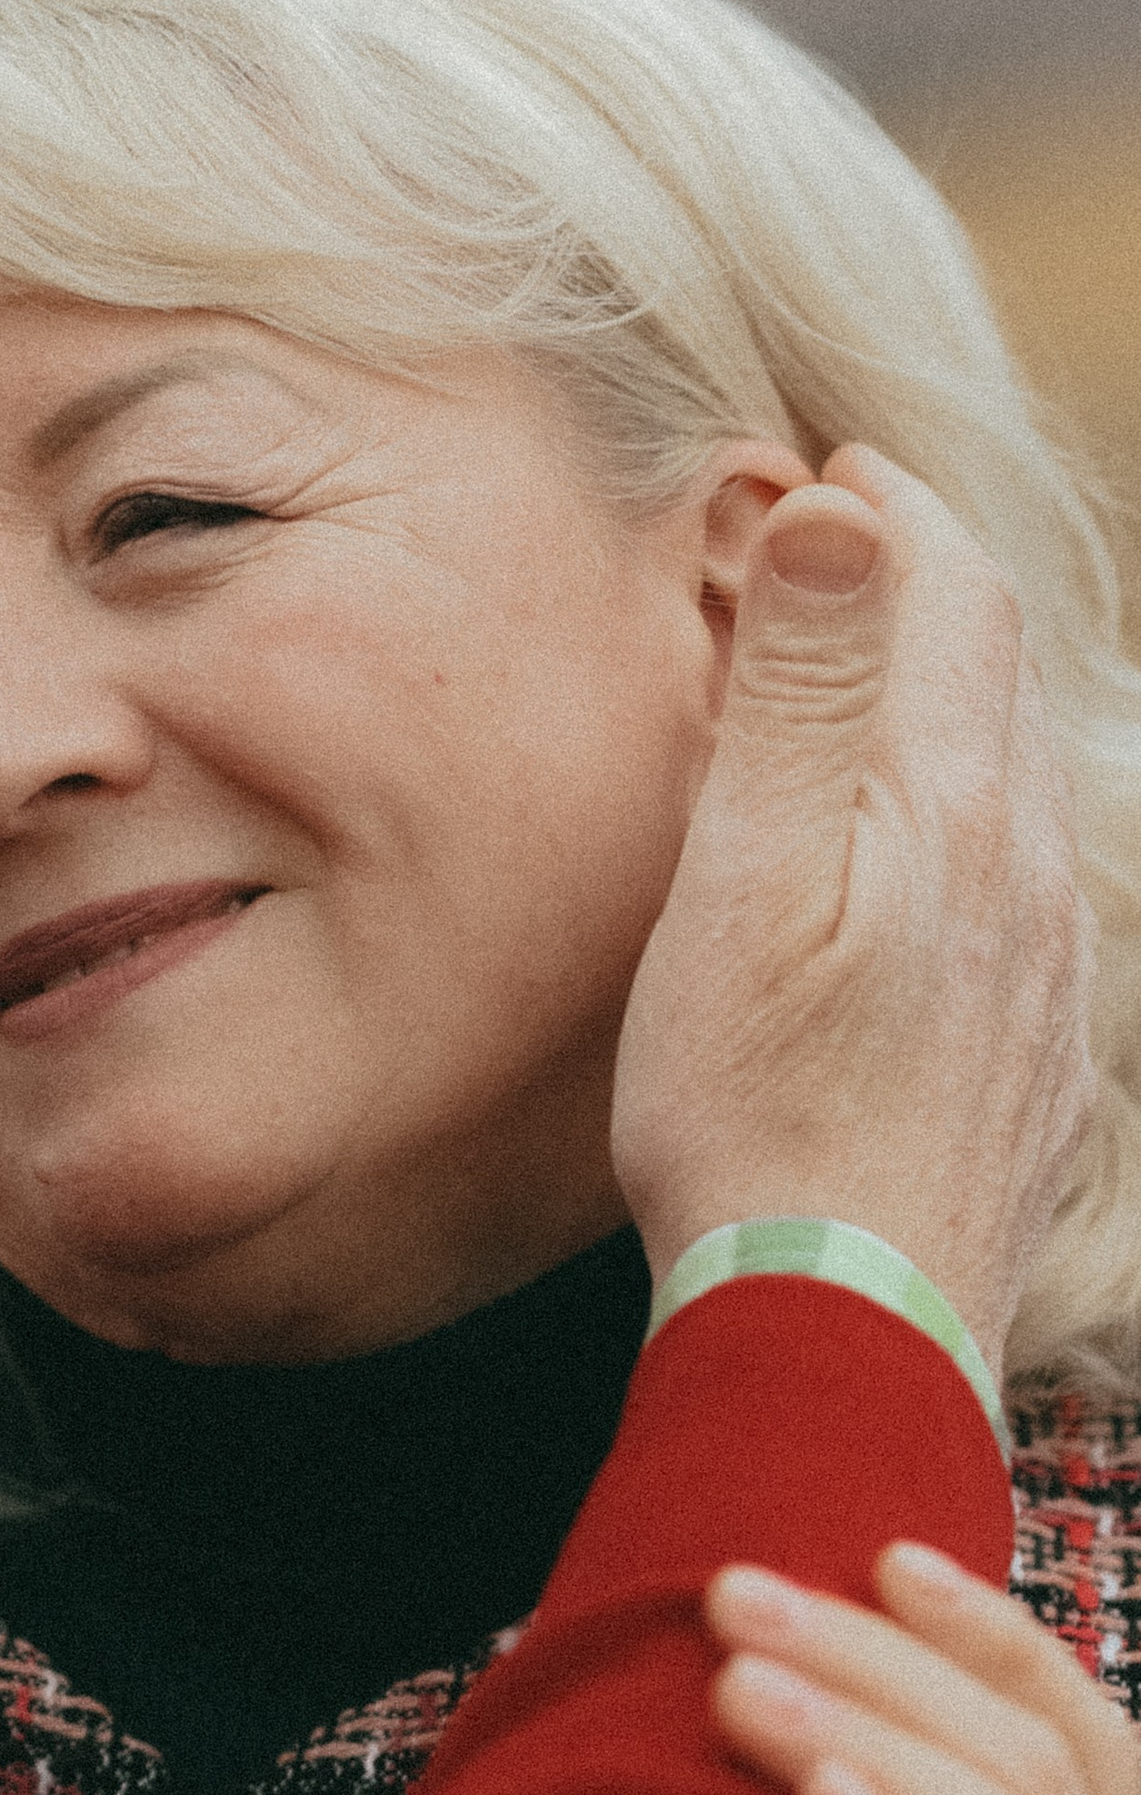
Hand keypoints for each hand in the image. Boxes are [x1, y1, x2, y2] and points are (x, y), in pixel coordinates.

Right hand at [613, 447, 1094, 1378]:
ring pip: (1018, 789)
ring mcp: (1048, 976)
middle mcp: (1029, 876)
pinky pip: (1024, 902)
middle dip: (926, 590)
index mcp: (951, 807)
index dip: (890, 514)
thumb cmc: (753, 1112)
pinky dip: (969, 834)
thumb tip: (841, 512)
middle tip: (845, 549)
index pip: (949, 594)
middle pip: (994, 679)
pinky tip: (925, 877)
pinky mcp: (1037, 1063)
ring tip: (874, 688)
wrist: (846, 1324)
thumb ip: (800, 691)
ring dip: (950, 711)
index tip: (826, 470)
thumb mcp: (746, 877)